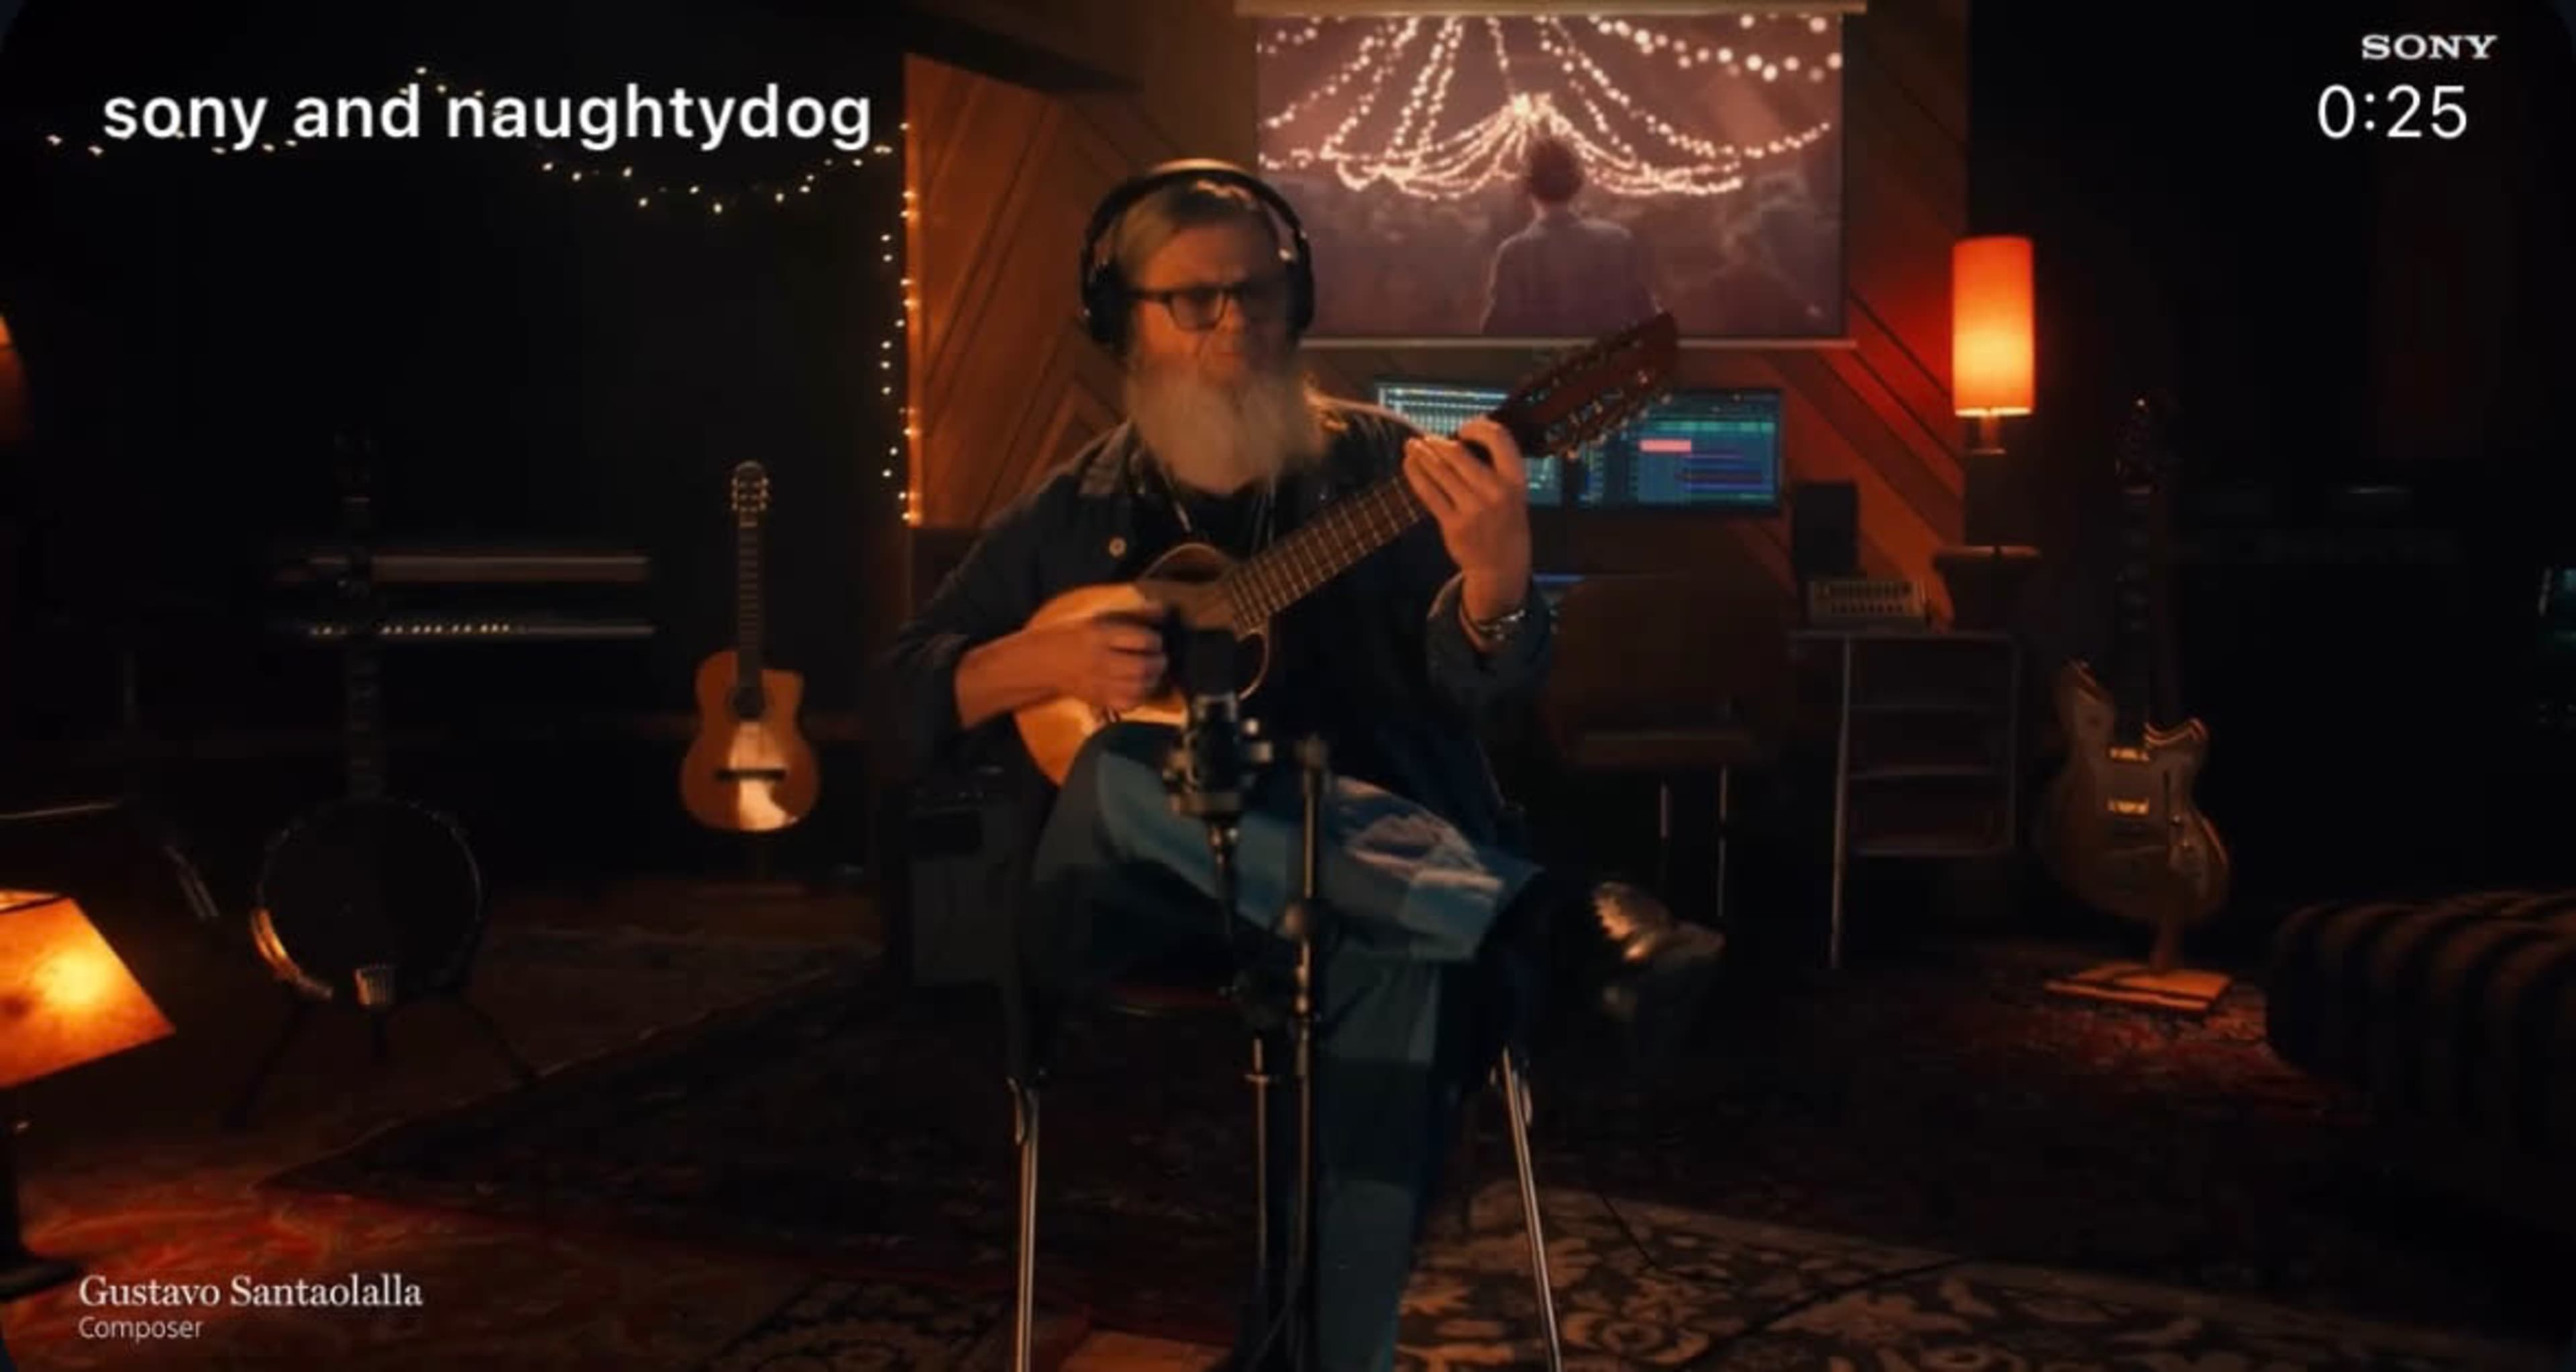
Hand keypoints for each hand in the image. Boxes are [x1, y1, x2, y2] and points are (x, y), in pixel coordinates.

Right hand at [1045, 610, 1167, 711]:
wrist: (1046, 663)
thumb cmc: (1077, 636)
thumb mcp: (1101, 619)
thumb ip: (1134, 614)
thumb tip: (1164, 609)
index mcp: (1101, 635)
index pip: (1141, 639)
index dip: (1155, 640)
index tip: (1154, 640)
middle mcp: (1101, 661)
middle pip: (1143, 667)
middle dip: (1159, 663)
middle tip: (1159, 659)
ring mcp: (1099, 683)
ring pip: (1139, 688)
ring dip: (1153, 681)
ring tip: (1152, 673)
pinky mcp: (1099, 700)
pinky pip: (1128, 704)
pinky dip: (1141, 696)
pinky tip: (1140, 687)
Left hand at [1403, 416, 1531, 602]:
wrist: (1502, 567)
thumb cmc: (1505, 523)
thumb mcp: (1514, 493)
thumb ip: (1495, 468)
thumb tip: (1459, 439)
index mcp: (1516, 480)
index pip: (1499, 438)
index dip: (1477, 426)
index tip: (1463, 429)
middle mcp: (1496, 492)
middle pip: (1459, 454)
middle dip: (1437, 442)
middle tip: (1426, 439)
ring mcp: (1473, 509)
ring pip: (1440, 471)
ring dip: (1421, 454)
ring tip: (1411, 445)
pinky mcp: (1453, 524)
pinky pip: (1429, 493)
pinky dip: (1415, 475)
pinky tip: (1409, 464)